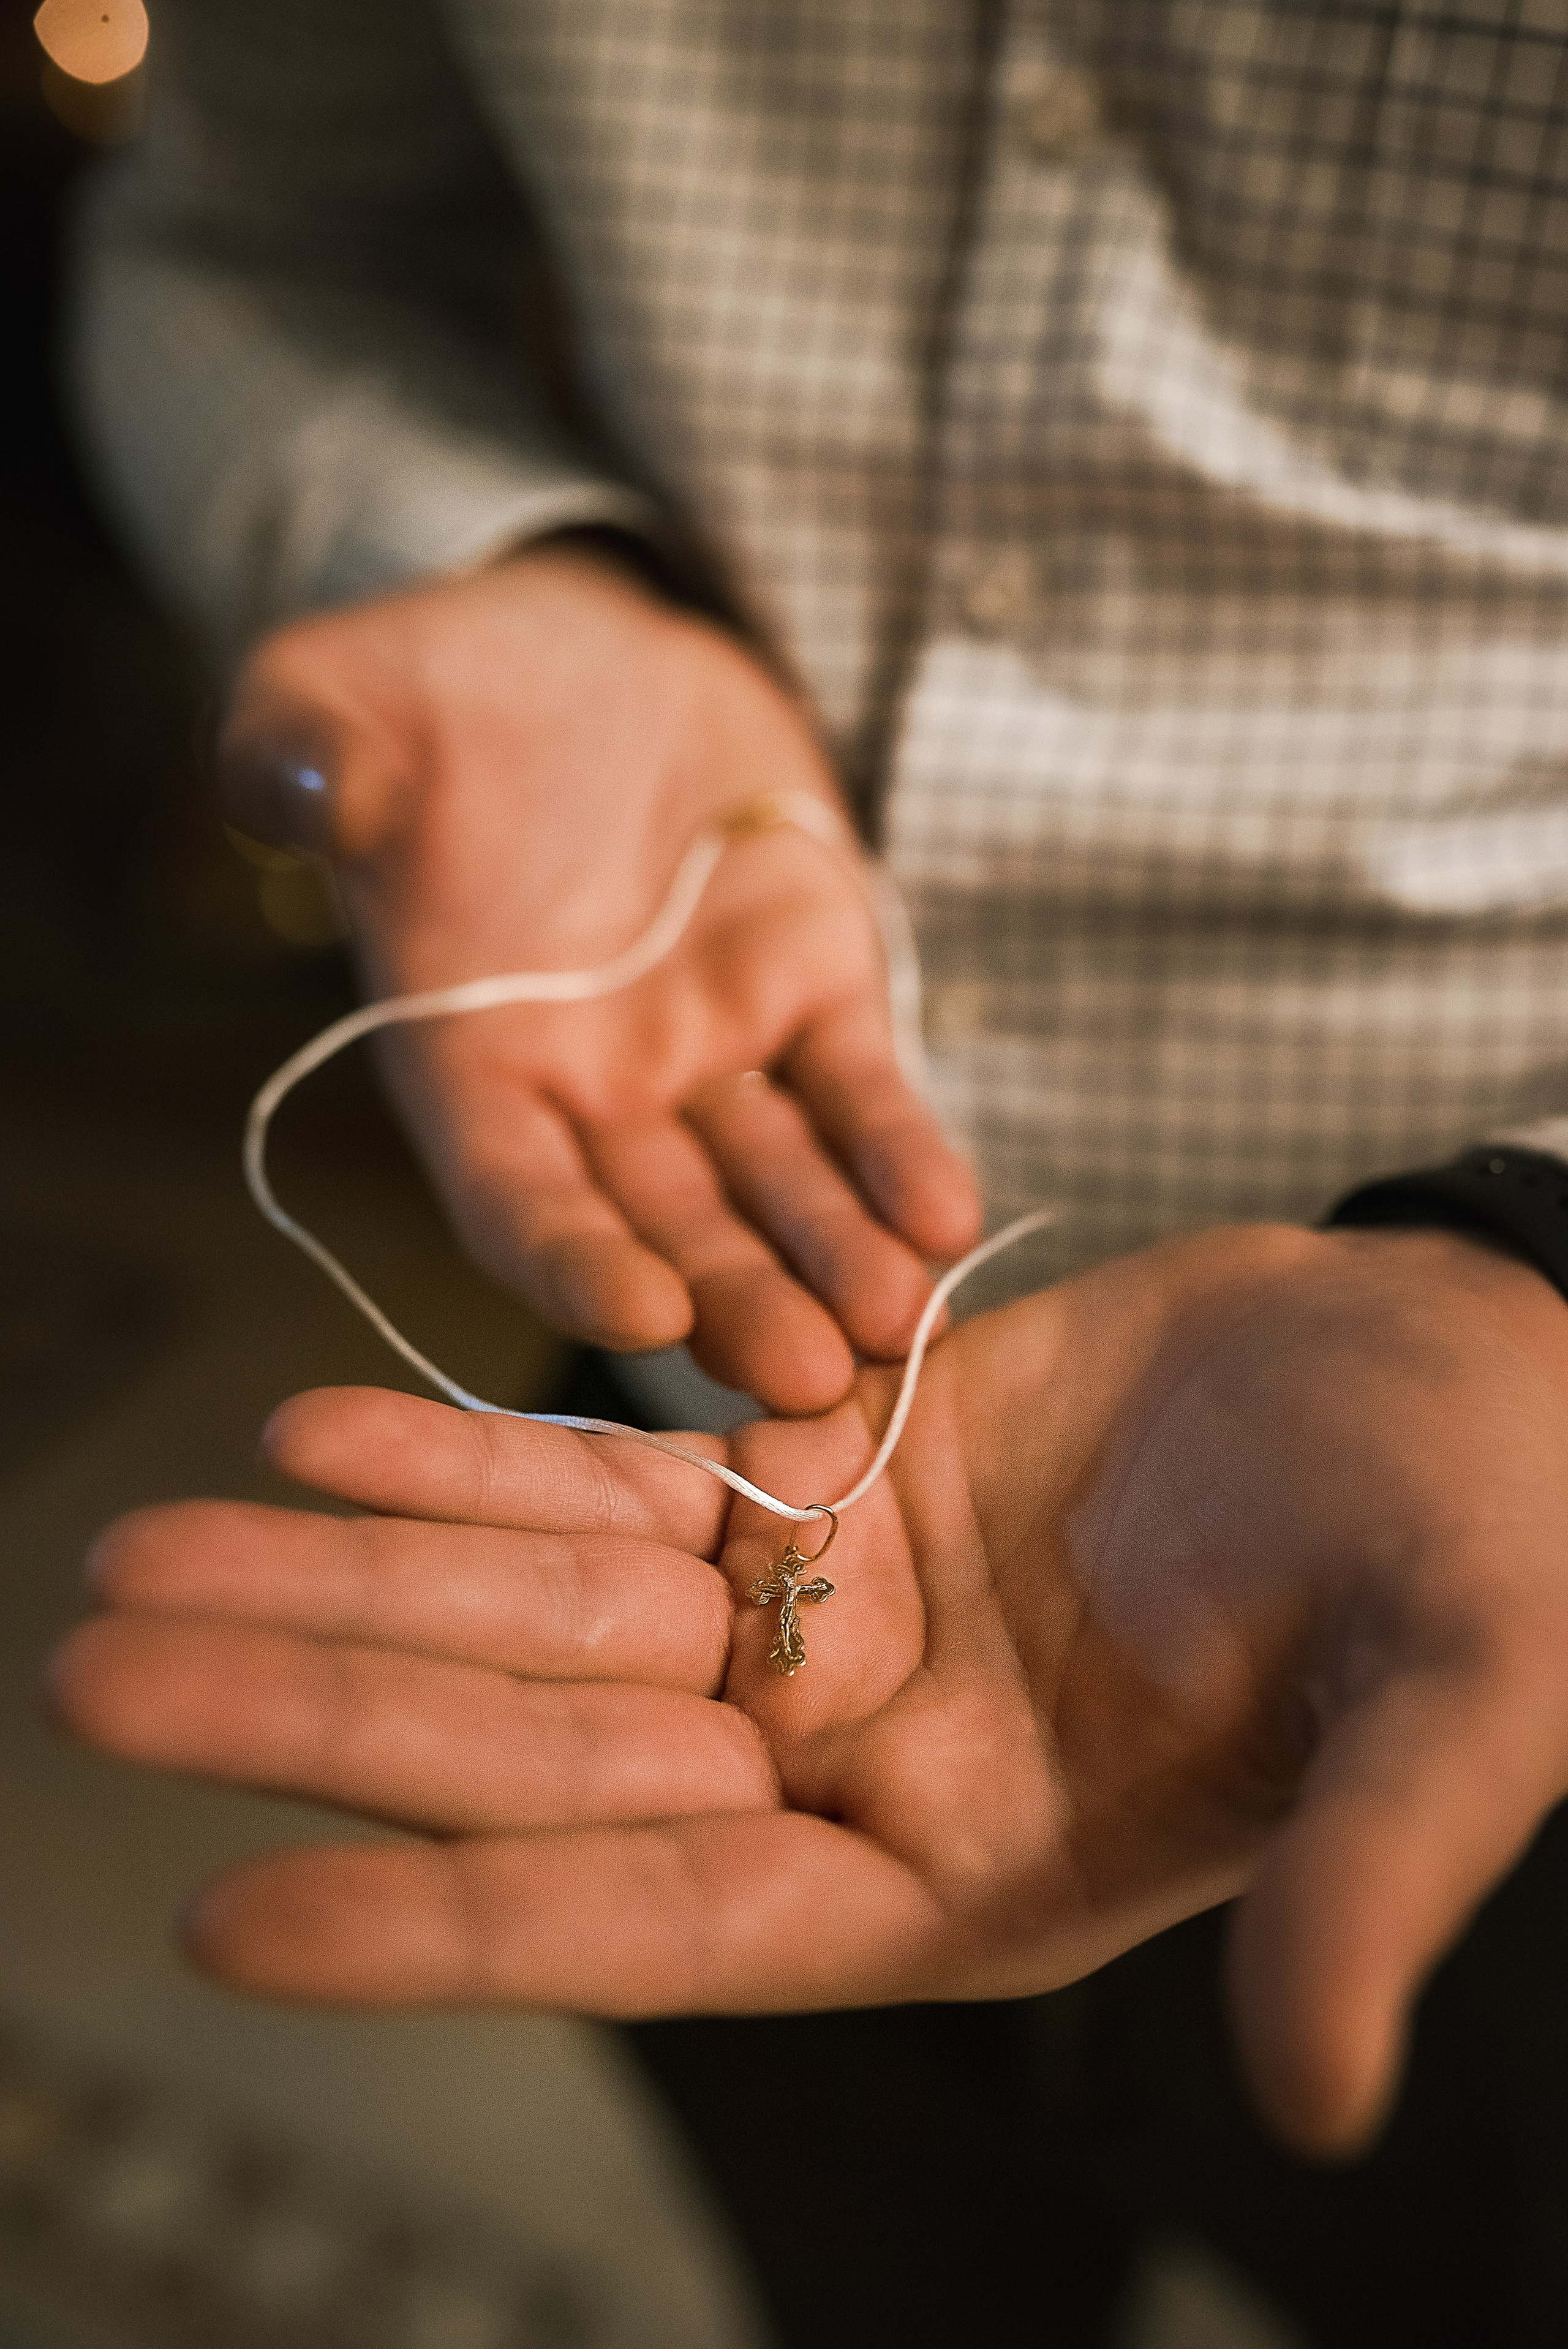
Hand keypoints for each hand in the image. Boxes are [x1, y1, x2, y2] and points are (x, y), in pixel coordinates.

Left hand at [54, 1222, 1567, 2153]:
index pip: (675, 1923)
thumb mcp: (1463, 1708)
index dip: (458, 1921)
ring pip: (548, 1601)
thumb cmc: (1495, 1548)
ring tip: (143, 1542)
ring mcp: (843, 1610)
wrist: (1469, 1366)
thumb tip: (1325, 2096)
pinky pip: (621, 1475)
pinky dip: (471, 1459)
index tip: (231, 1916)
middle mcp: (873, 1755)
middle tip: (98, 1666)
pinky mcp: (840, 1470)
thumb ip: (1377, 1885)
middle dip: (330, 1707)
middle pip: (552, 1745)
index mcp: (983, 1868)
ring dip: (351, 1570)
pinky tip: (316, 1435)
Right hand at [221, 549, 979, 1410]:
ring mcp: (711, 1049)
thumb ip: (307, 754)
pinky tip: (951, 1215)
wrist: (587, 647)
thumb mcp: (341, 697)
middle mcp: (594, 1089)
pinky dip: (900, 1155)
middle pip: (667, 1228)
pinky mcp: (811, 991)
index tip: (643, 1313)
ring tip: (902, 1323)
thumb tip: (292, 785)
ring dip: (834, 1257)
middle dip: (735, 1303)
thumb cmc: (439, 685)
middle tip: (806, 1381)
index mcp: (468, 1063)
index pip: (514, 1195)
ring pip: (775, 1185)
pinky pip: (860, 1091)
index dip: (572, 1260)